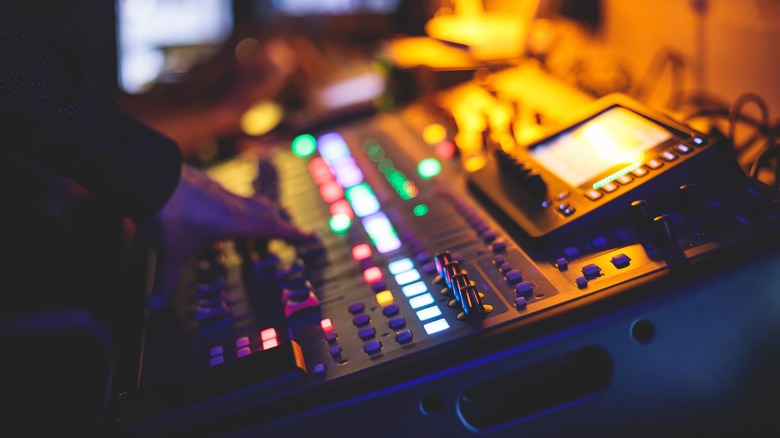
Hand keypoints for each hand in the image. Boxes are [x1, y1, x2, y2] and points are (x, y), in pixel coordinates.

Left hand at [143, 164, 309, 309]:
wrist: (149, 177)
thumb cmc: (168, 215)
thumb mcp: (170, 253)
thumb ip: (167, 280)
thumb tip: (156, 306)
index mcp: (234, 221)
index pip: (273, 228)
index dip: (292, 234)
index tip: (310, 236)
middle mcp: (232, 204)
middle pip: (266, 212)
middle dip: (280, 223)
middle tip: (289, 232)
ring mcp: (218, 191)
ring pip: (248, 202)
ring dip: (259, 213)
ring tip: (259, 223)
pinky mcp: (204, 184)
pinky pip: (230, 197)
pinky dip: (236, 207)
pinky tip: (223, 213)